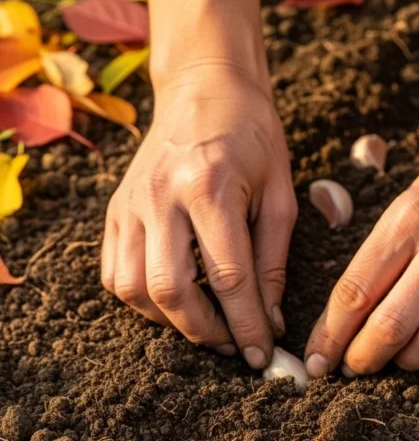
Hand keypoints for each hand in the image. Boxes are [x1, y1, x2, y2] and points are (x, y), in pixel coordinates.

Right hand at [101, 63, 296, 367]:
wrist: (204, 86)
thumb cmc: (253, 138)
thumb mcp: (280, 195)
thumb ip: (273, 262)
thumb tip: (270, 322)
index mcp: (209, 186)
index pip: (229, 277)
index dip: (247, 325)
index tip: (261, 354)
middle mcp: (161, 195)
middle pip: (170, 290)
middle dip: (205, 332)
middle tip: (232, 345)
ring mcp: (130, 203)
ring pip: (134, 288)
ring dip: (170, 321)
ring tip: (205, 324)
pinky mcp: (114, 210)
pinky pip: (115, 274)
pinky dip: (141, 301)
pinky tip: (173, 300)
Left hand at [305, 106, 418, 375]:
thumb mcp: (411, 198)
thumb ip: (381, 253)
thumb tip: (346, 316)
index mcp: (410, 217)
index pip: (355, 293)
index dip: (330, 337)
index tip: (318, 360)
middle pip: (390, 328)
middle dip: (361, 360)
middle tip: (353, 367)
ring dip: (406, 363)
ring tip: (396, 357)